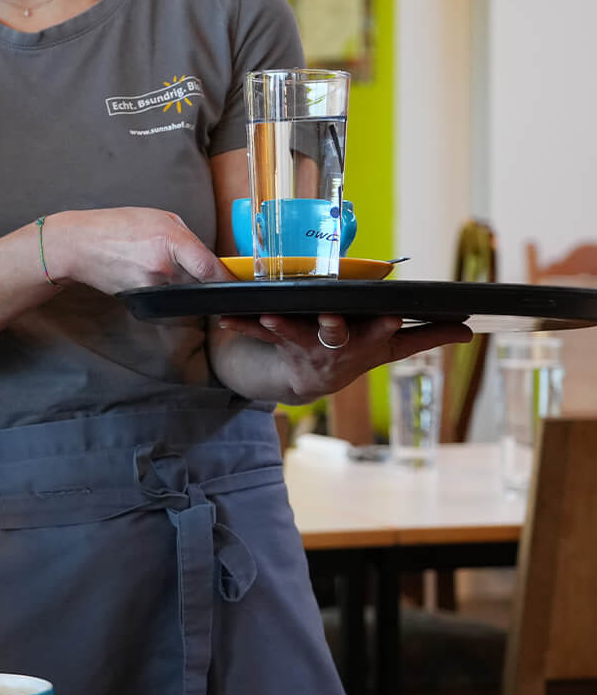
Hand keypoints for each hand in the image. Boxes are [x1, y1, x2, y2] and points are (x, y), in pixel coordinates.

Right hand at [46, 208, 232, 294]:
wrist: (78, 246)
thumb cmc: (115, 226)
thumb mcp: (157, 217)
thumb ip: (185, 237)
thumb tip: (205, 256)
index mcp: (169, 240)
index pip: (210, 268)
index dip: (228, 279)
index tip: (240, 283)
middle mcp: (163, 268)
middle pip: (199, 282)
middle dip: (201, 276)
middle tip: (186, 262)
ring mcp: (151, 287)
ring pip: (183, 291)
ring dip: (180, 281)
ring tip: (156, 261)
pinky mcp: (141, 299)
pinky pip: (165, 296)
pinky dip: (163, 286)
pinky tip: (145, 271)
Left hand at [216, 312, 472, 399]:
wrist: (312, 379)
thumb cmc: (356, 351)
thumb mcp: (392, 346)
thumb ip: (427, 335)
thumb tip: (469, 330)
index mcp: (365, 342)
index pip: (381, 333)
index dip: (384, 326)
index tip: (389, 316)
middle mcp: (336, 346)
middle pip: (337, 336)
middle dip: (335, 328)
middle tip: (331, 319)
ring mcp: (306, 347)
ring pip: (295, 335)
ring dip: (282, 326)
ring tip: (270, 316)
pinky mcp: (278, 344)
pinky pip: (257, 333)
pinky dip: (242, 324)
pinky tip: (226, 317)